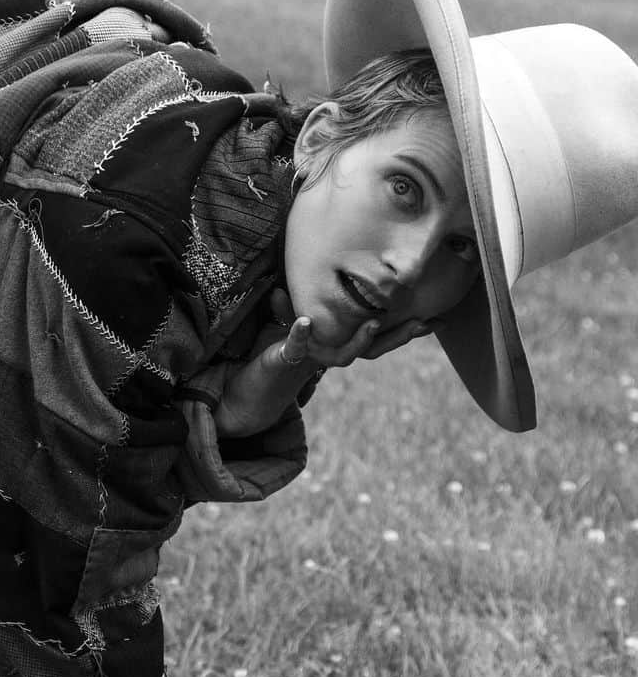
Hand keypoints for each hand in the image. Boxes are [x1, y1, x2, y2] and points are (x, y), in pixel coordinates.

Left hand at [213, 289, 433, 437]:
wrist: (240, 398)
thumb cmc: (268, 358)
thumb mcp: (289, 327)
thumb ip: (299, 306)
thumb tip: (311, 278)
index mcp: (335, 348)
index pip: (377, 338)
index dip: (405, 331)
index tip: (436, 320)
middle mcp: (327, 358)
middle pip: (372, 349)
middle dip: (399, 337)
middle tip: (424, 323)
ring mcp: (308, 361)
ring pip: (341, 355)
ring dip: (359, 340)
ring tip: (372, 322)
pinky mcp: (283, 360)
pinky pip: (294, 347)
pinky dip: (298, 332)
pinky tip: (305, 320)